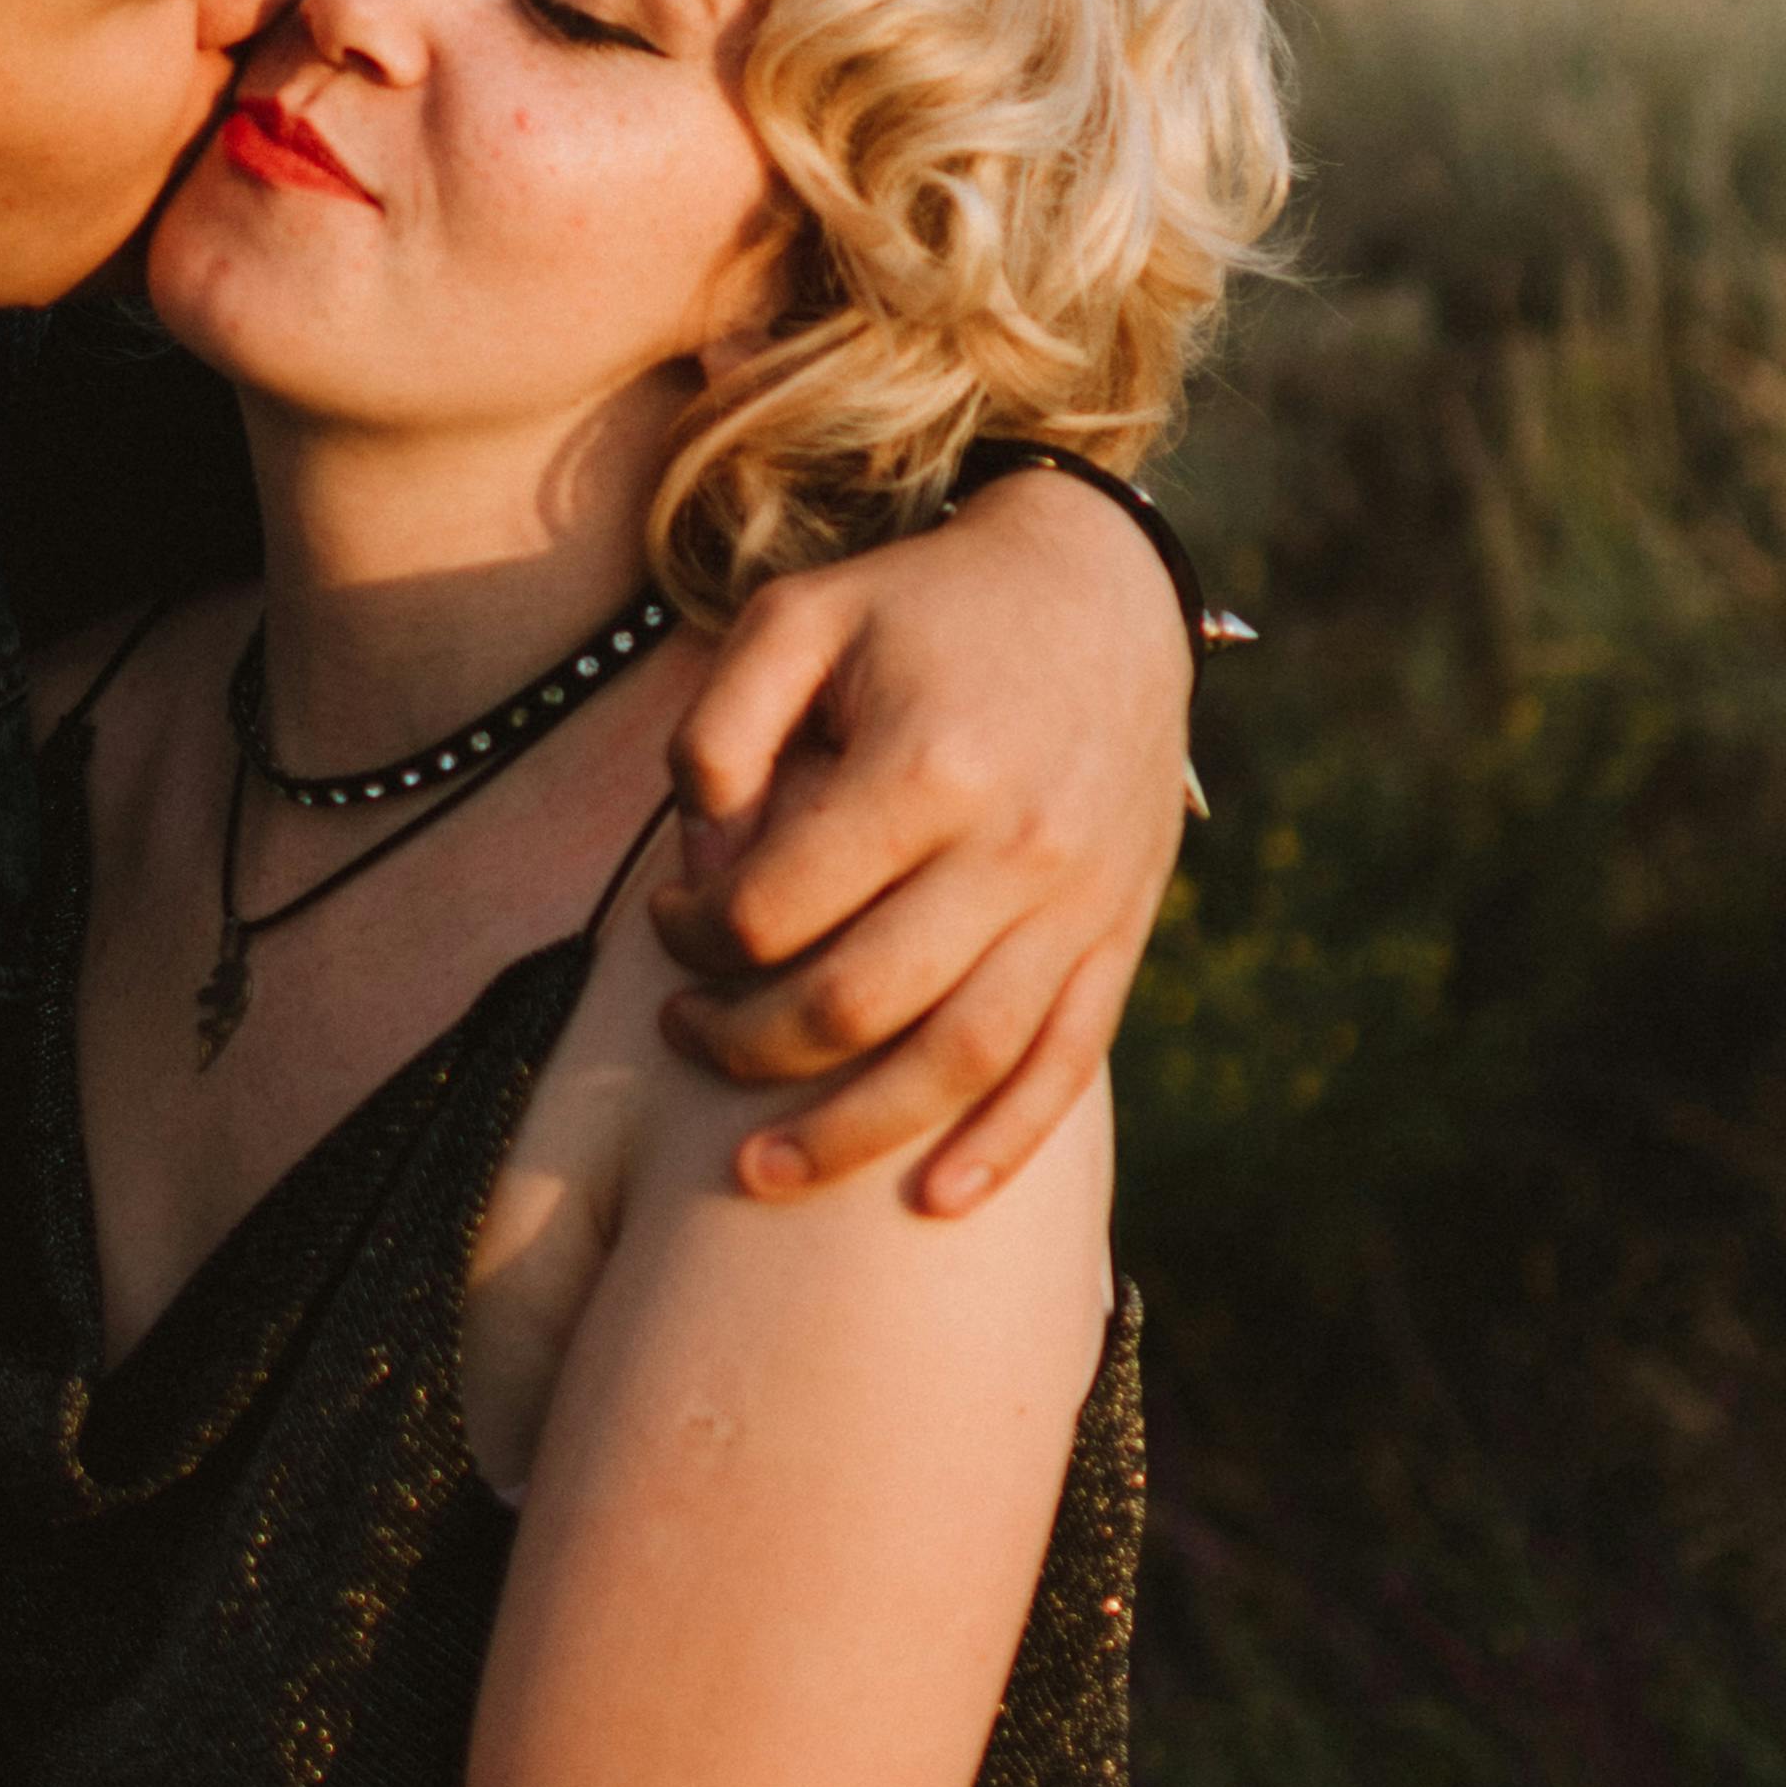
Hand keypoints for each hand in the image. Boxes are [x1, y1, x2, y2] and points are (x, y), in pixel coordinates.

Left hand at [652, 468, 1191, 1210]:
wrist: (1104, 586)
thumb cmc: (922, 605)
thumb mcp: (797, 617)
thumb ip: (718, 731)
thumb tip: (702, 870)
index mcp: (924, 766)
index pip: (772, 910)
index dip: (691, 935)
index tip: (666, 922)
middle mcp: (1013, 848)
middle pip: (857, 1004)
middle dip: (745, 1044)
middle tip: (683, 1032)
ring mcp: (1077, 902)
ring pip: (959, 1062)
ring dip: (851, 1135)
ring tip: (758, 1171)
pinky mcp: (1119, 932)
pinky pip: (1065, 1065)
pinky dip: (1003, 1144)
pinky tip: (935, 1200)